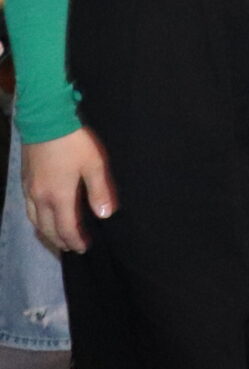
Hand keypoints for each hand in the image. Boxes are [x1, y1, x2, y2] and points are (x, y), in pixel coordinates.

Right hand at [22, 128, 112, 254]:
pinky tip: (43, 216)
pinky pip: (29, 209)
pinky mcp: (25, 180)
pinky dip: (37, 220)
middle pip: (46, 229)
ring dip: (46, 233)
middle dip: (59, 241)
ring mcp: (29, 189)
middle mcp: (40, 198)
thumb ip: (99, 191)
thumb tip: (105, 215)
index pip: (65, 228)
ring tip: (57, 237)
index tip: (84, 248)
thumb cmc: (73, 143)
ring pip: (34, 220)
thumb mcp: (94, 164)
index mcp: (58, 197)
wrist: (45, 121)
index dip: (75, 240)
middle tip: (71, 247)